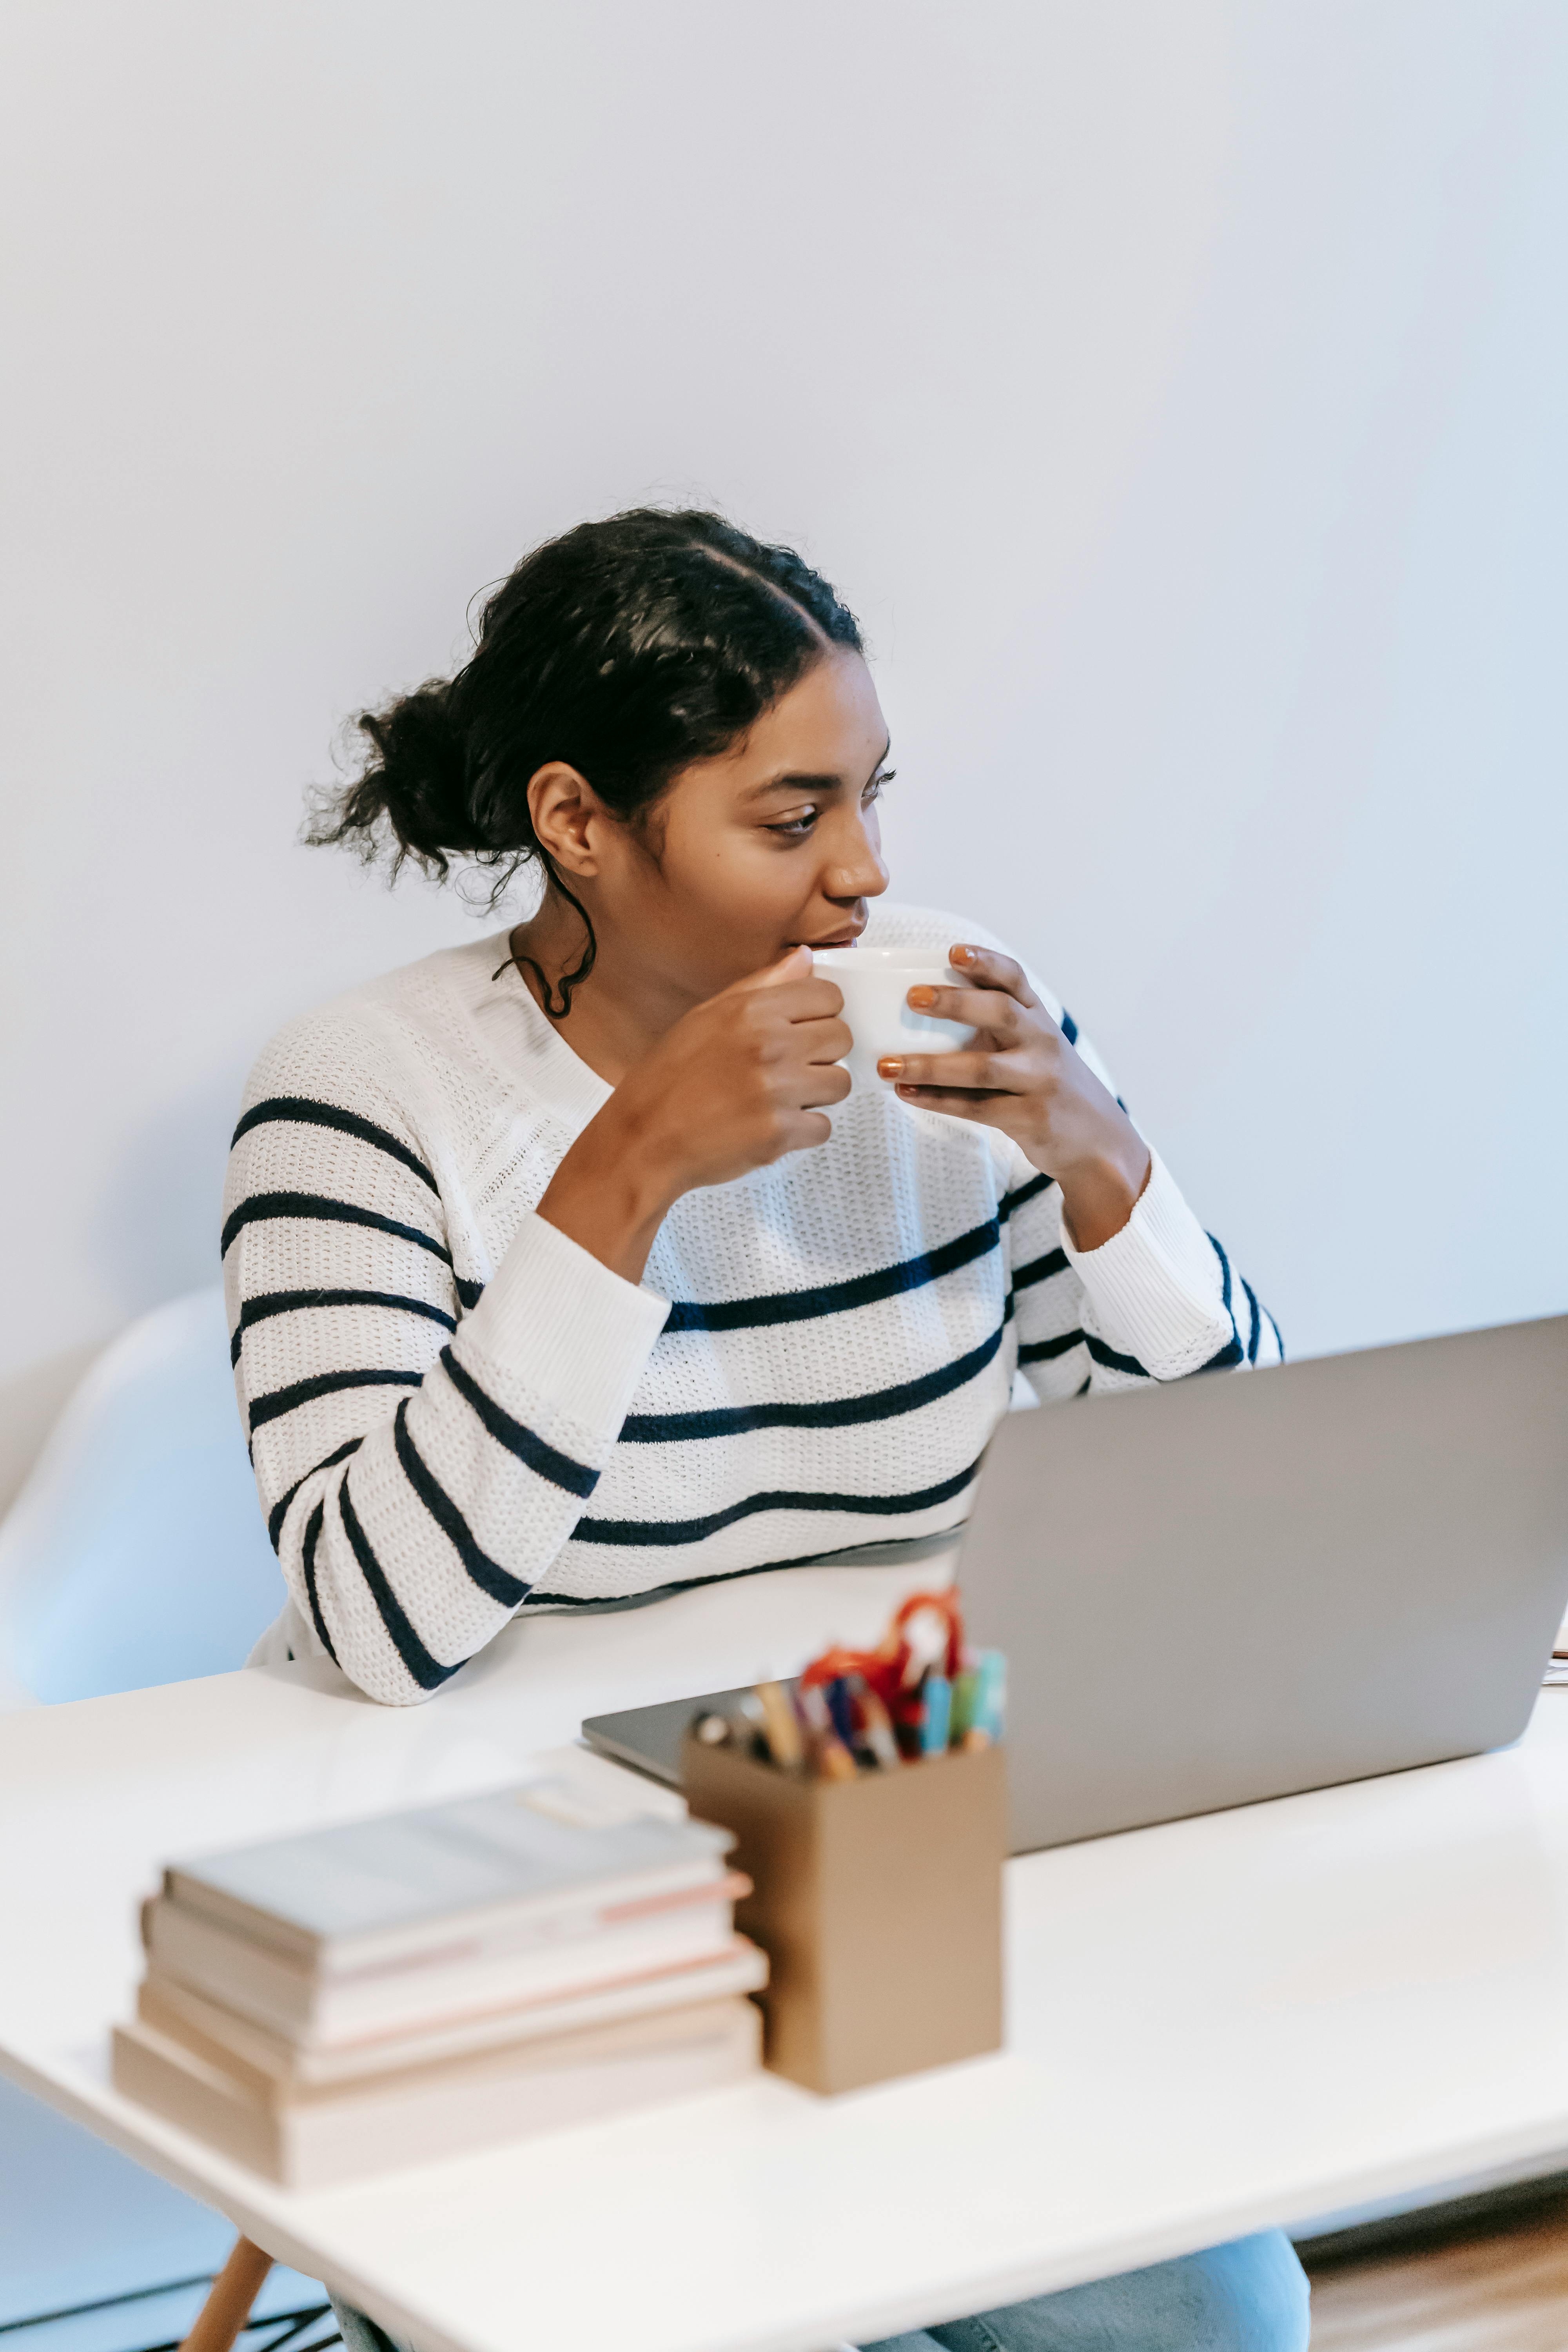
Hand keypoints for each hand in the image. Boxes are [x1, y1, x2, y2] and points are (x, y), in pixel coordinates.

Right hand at [538, 947, 850, 1280]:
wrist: (642, 1141)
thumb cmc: (667, 1080)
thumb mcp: (705, 1016)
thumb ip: (760, 985)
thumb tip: (803, 958)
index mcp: (750, 1010)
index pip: (828, 995)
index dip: (819, 1013)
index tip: (802, 1029)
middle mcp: (769, 1045)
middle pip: (841, 1037)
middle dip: (821, 1053)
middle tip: (789, 1068)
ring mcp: (778, 1090)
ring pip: (840, 1082)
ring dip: (817, 1093)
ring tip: (780, 1098)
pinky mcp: (780, 1133)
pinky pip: (823, 1126)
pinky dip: (803, 1131)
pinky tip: (770, 1126)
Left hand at [878, 944, 1151, 1251]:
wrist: (1098, 1143)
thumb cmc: (1047, 1086)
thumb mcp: (1032, 1047)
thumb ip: (991, 1029)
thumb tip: (911, 1014)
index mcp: (1039, 1018)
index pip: (1014, 979)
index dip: (985, 962)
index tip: (953, 952)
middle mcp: (1043, 1043)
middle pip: (1000, 1013)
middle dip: (955, 1002)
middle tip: (912, 998)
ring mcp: (1041, 1081)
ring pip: (981, 1068)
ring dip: (929, 1066)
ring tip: (886, 1065)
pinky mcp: (1032, 1118)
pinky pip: (977, 1108)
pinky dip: (938, 1101)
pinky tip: (907, 1094)